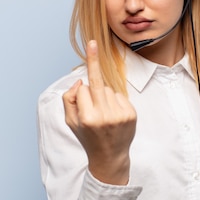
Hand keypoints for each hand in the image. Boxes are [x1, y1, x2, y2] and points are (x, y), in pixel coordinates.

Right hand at [63, 40, 136, 184]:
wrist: (109, 157)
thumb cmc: (87, 137)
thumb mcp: (70, 122)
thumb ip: (69, 99)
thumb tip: (80, 81)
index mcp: (87, 118)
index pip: (83, 90)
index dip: (81, 93)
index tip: (88, 53)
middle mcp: (104, 116)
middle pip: (97, 83)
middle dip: (93, 62)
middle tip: (93, 43)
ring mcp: (119, 115)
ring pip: (108, 89)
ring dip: (103, 95)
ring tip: (103, 114)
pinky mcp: (131, 114)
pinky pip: (119, 95)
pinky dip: (115, 100)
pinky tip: (114, 115)